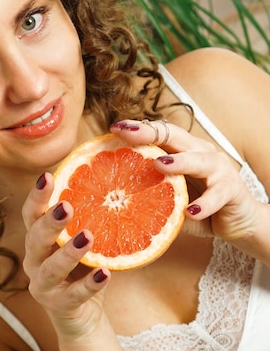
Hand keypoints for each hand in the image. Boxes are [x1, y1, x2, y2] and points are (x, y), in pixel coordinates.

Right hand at [22, 173, 110, 341]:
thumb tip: (114, 185)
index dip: (37, 197)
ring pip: (51, 269)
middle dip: (49, 223)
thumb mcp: (82, 244)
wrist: (83, 318)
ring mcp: (43, 286)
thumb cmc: (82, 271)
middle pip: (35, 239)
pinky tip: (105, 273)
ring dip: (68, 253)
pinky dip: (90, 284)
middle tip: (65, 206)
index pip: (31, 215)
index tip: (47, 176)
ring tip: (88, 237)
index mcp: (37, 242)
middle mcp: (34, 262)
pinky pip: (74, 295)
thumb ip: (89, 221)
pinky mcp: (59, 306)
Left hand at [111, 120, 260, 242]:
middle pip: (176, 137)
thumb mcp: (170, 197)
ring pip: (199, 160)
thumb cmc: (199, 206)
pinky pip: (217, 195)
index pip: (161, 133)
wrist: (239, 221)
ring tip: (159, 165)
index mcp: (185, 150)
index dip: (139, 128)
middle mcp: (201, 153)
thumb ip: (149, 193)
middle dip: (151, 133)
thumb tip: (112, 199)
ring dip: (179, 162)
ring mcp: (219, 169)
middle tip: (127, 134)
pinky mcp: (231, 190)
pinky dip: (204, 204)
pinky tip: (190, 212)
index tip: (115, 128)